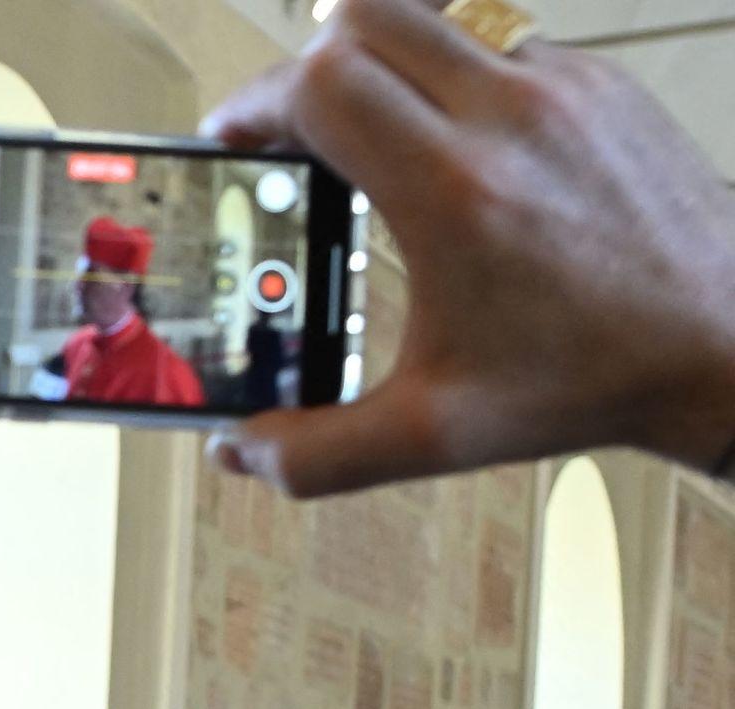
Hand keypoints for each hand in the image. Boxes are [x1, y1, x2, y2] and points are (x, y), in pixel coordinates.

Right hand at [202, 0, 734, 494]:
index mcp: (452, 194)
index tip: (234, 138)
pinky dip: (450, 79)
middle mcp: (507, 119)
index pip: (321, 86)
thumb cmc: (591, 378)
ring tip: (361, 128)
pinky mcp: (598, 85)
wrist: (723, 342)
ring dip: (375, 62)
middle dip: (301, 70)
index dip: (255, 103)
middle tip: (285, 126)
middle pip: (361, 24)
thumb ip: (317, 454)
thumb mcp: (435, 434)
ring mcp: (561, 89)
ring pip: (430, 21)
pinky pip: (497, 46)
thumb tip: (239, 448)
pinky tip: (447, 145)